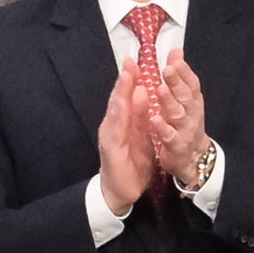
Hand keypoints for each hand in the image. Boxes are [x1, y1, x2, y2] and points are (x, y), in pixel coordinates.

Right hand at [93, 54, 167, 211]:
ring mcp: (109, 136)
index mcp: (124, 121)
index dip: (131, 78)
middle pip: (118, 99)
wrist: (120, 191)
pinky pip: (114, 131)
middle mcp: (113, 125)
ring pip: (114, 111)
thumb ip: (140, 114)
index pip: (127, 96)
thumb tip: (143, 90)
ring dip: (119, 94)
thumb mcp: (141, 134)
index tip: (137, 61)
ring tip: (126, 77)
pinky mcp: (110, 149)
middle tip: (130, 62)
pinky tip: (121, 108)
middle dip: (124, 81)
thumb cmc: (131, 162)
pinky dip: (118, 118)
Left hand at [149, 53, 215, 197]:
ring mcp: (185, 130)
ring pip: (178, 114)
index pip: (192, 83)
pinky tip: (154, 119)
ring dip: (169, 101)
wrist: (194, 158)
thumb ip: (180, 76)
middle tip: (167, 69)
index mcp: (193, 100)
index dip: (185, 71)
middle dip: (177, 82)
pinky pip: (169, 136)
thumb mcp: (185, 99)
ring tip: (160, 89)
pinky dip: (163, 128)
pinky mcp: (176, 146)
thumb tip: (176, 51)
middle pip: (185, 95)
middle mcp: (192, 113)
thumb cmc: (186, 124)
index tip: (175, 59)